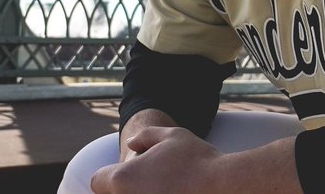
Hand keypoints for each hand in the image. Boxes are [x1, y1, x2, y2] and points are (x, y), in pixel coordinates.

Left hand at [91, 125, 225, 193]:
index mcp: (122, 179)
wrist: (226, 187)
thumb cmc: (197, 159)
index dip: (111, 176)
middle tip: (150, 184)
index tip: (130, 175)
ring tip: (165, 188)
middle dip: (126, 190)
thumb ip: (146, 136)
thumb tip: (132, 143)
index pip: (98, 181)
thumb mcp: (171, 136)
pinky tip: (176, 193)